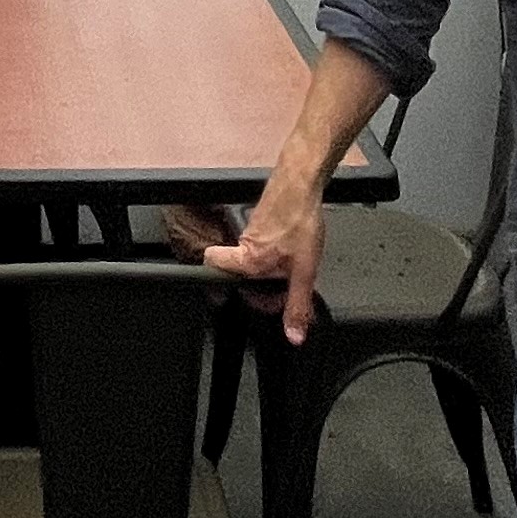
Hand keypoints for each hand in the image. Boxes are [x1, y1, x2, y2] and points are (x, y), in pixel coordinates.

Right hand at [214, 184, 327, 342]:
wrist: (302, 182)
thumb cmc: (298, 220)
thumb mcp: (304, 271)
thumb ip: (297, 305)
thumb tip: (293, 335)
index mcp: (247, 260)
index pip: (212, 268)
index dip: (222, 285)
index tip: (245, 297)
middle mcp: (244, 244)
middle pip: (238, 269)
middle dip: (259, 283)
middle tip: (282, 289)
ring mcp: (254, 229)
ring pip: (253, 255)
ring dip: (270, 267)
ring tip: (295, 267)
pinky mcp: (265, 218)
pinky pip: (264, 242)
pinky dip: (277, 250)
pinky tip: (297, 248)